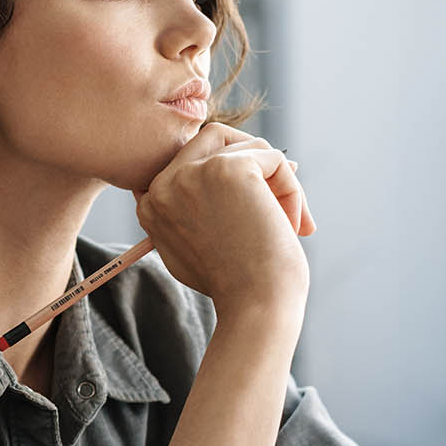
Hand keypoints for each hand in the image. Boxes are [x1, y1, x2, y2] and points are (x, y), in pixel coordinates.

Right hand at [129, 123, 313, 315]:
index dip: (227, 172)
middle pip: (213, 138)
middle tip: (278, 195)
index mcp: (150, 204)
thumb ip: (204, 206)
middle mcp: (164, 185)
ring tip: (290, 222)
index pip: (191, 159)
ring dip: (277, 183)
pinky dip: (292, 190)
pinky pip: (273, 159)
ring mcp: (192, 173)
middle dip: (253, 160)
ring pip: (249, 148)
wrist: (254, 307)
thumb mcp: (200, 245)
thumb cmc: (236, 286)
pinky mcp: (228, 168)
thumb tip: (257, 160)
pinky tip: (294, 224)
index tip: (256, 205)